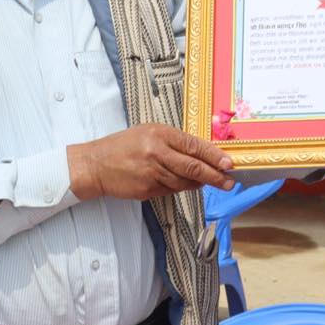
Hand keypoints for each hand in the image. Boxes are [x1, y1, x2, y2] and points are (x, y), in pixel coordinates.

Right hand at [68, 124, 234, 200]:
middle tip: (229, 182)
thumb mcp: (148, 133)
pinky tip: (183, 184)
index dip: (214, 156)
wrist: (96, 165)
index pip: (194, 145)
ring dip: (198, 184)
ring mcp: (152, 172)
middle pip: (193, 167)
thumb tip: (201, 154)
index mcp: (159, 133)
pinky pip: (171, 190)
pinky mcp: (147, 189)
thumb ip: (173, 142)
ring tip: (207, 182)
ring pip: (184, 182)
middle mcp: (157, 152)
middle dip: (215, 176)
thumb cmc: (123, 146)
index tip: (229, 163)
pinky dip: (179, 188)